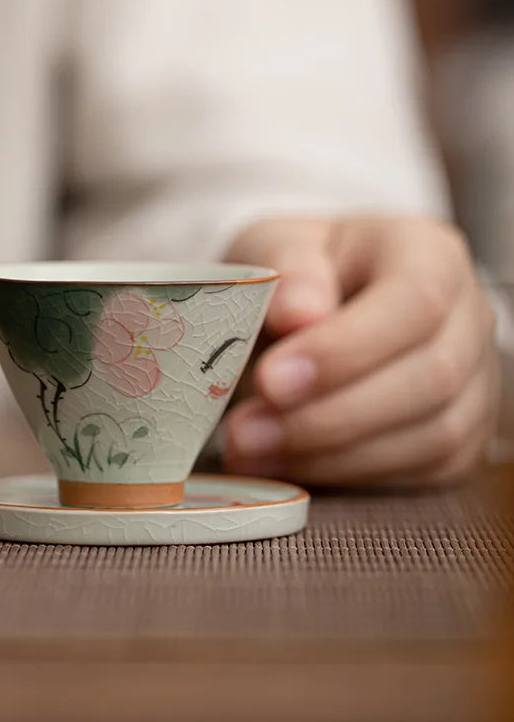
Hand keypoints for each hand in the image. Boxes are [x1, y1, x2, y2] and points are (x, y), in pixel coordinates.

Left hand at [223, 216, 500, 486]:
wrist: (315, 310)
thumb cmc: (298, 273)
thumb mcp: (275, 246)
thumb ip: (285, 267)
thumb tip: (300, 314)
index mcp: (430, 254)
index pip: (415, 301)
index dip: (346, 349)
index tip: (270, 379)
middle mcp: (469, 317)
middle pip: (432, 376)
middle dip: (331, 415)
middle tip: (245, 429)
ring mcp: (476, 382)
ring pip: (432, 437)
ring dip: (333, 455)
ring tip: (251, 449)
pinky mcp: (461, 439)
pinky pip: (419, 472)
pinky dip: (346, 476)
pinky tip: (283, 464)